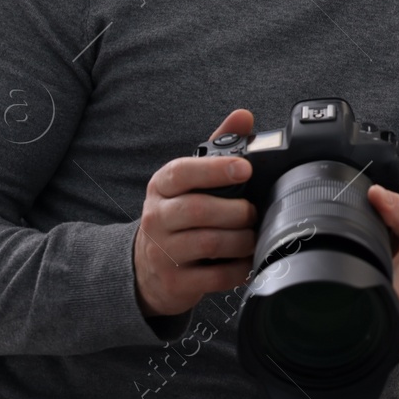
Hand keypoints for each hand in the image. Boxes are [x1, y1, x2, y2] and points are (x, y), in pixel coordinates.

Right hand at [134, 109, 257, 318]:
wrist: (146, 268)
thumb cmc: (177, 215)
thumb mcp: (190, 180)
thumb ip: (217, 146)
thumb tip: (243, 115)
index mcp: (162, 187)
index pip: (182, 173)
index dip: (214, 169)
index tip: (244, 168)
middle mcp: (157, 218)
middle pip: (200, 210)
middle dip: (237, 211)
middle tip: (253, 212)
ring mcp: (163, 253)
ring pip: (211, 243)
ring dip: (243, 239)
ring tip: (253, 235)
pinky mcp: (175, 283)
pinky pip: (216, 277)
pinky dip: (239, 269)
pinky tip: (247, 261)